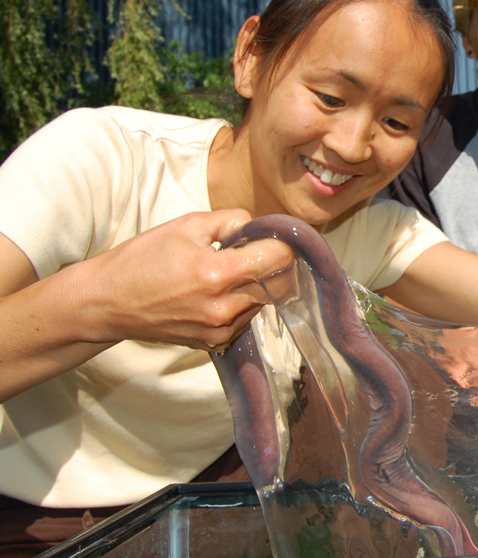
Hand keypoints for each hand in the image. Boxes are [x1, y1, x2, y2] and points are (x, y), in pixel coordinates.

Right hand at [84, 210, 294, 350]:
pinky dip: (241, 302)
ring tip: (225, 272)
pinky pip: (246, 318)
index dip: (282, 243)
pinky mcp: (216, 343)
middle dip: (272, 263)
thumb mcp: (187, 226)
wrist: (107, 302)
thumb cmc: (142, 260)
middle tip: (253, 250)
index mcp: (218, 274)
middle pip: (278, 283)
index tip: (275, 236)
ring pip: (264, 301)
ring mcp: (221, 330)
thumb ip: (232, 221)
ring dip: (256, 284)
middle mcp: (224, 307)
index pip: (279, 259)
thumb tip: (260, 227)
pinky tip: (217, 292)